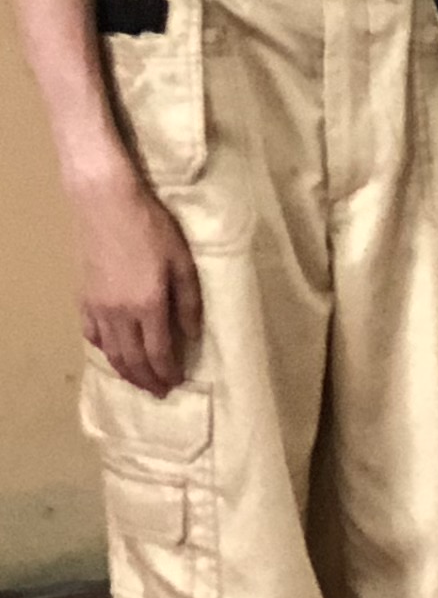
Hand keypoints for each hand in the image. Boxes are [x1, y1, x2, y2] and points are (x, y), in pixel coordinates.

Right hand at [75, 170, 197, 396]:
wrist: (106, 205)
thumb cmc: (152, 229)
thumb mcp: (183, 263)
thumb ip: (189, 303)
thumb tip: (192, 335)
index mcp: (148, 306)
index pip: (158, 352)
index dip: (167, 371)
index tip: (177, 383)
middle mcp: (119, 314)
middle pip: (132, 358)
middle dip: (147, 379)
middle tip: (160, 392)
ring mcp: (98, 307)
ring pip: (110, 351)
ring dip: (125, 371)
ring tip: (139, 381)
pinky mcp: (84, 297)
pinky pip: (92, 334)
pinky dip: (104, 349)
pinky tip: (113, 352)